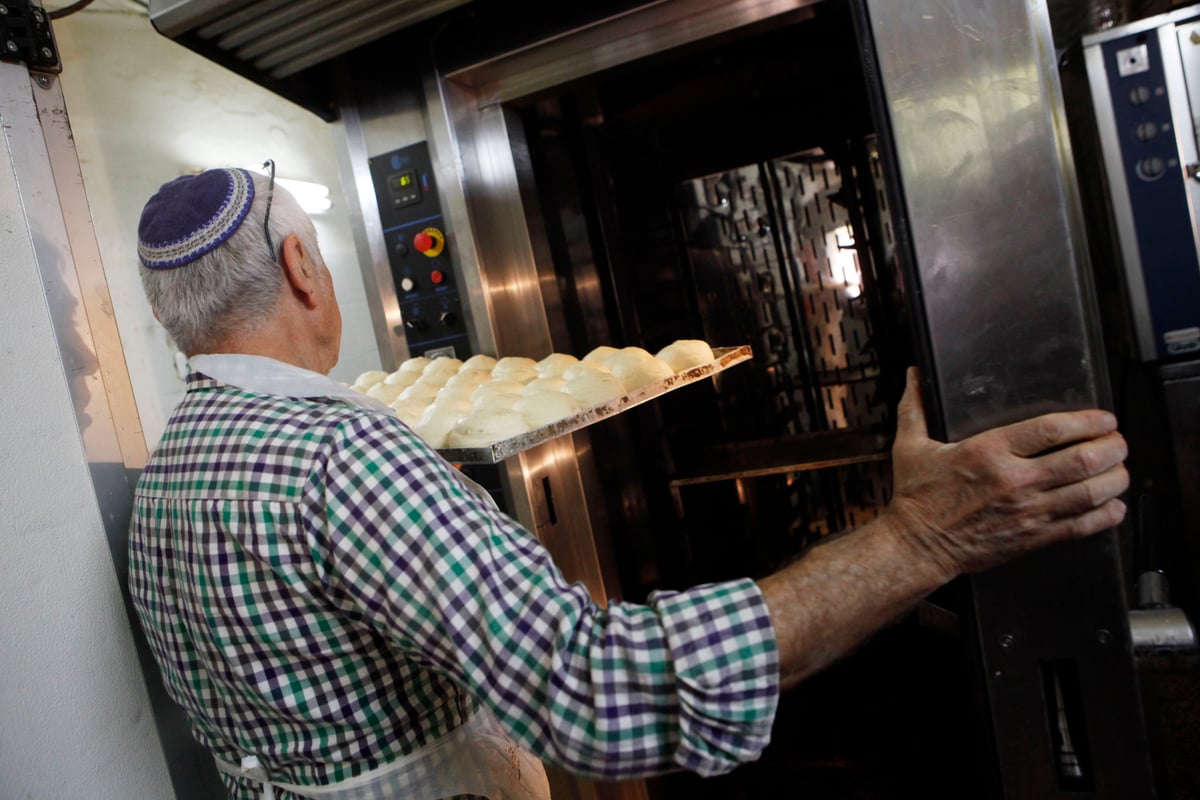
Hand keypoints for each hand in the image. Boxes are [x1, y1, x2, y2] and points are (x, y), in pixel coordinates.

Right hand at [884, 367, 1128, 577]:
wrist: (918, 546)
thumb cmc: (916, 498)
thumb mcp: (910, 446)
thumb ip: (915, 407)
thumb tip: (914, 376)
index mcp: (988, 452)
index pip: (1051, 429)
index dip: (1087, 421)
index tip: (1103, 419)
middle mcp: (1014, 480)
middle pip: (1082, 459)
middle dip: (1111, 448)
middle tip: (1117, 442)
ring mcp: (1027, 511)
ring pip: (1090, 492)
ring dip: (1115, 479)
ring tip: (1120, 470)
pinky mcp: (1033, 537)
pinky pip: (1082, 525)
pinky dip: (1106, 515)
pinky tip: (1112, 505)